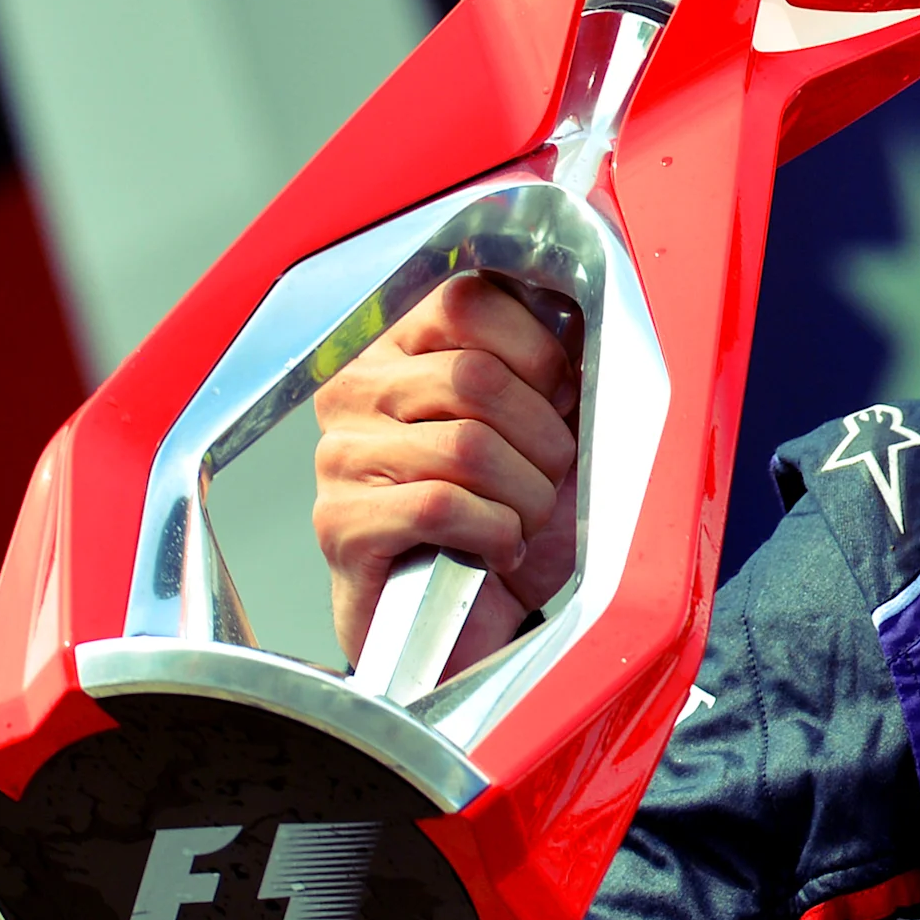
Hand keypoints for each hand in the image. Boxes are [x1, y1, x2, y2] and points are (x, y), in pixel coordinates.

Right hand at [310, 272, 580, 667]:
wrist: (467, 620)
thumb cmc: (504, 516)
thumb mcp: (540, 423)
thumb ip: (547, 365)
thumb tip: (579, 323)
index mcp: (400, 348)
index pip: (466, 300)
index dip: (537, 351)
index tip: (559, 395)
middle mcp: (356, 393)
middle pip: (476, 377)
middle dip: (542, 437)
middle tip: (547, 476)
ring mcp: (340, 458)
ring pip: (466, 447)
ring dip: (525, 496)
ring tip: (522, 519)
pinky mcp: (342, 524)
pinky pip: (440, 506)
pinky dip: (494, 532)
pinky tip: (497, 548)